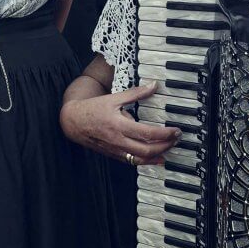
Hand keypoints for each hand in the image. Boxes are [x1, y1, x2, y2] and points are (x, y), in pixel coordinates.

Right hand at [60, 81, 180, 165]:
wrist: (73, 122)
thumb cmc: (93, 109)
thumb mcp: (114, 98)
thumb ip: (135, 93)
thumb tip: (153, 86)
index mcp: (119, 125)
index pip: (148, 133)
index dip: (165, 134)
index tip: (176, 130)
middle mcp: (118, 141)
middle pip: (147, 150)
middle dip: (165, 146)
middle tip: (176, 139)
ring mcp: (115, 150)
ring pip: (140, 159)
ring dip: (157, 156)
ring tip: (169, 149)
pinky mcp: (113, 155)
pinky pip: (132, 161)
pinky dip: (146, 161)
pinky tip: (156, 158)